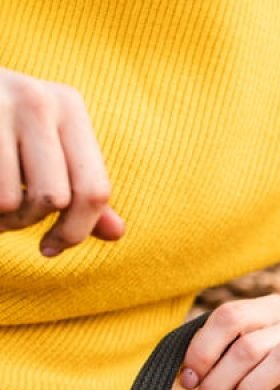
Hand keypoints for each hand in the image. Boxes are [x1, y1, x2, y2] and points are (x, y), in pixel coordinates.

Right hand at [0, 68, 124, 255]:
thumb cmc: (1, 128)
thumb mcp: (46, 149)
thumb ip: (80, 190)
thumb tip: (117, 233)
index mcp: (69, 106)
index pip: (93, 189)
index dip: (75, 231)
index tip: (51, 248)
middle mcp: (38, 100)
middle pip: (54, 198)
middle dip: (28, 221)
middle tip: (8, 221)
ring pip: (9, 200)